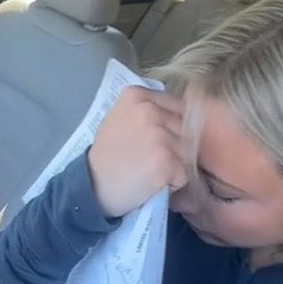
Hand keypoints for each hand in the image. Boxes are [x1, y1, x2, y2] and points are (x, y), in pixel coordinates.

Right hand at [87, 87, 186, 217]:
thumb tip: (190, 102)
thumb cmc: (110, 155)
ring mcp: (157, 136)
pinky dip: (173, 182)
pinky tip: (151, 181)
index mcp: (136, 95)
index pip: (180, 107)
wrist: (92, 188)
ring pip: (189, 150)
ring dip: (176, 164)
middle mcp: (147, 110)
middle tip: (147, 156)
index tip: (149, 140)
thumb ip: (150, 107)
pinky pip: (185, 172)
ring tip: (149, 168)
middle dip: (176, 145)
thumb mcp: (121, 118)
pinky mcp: (164, 161)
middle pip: (187, 128)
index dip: (171, 127)